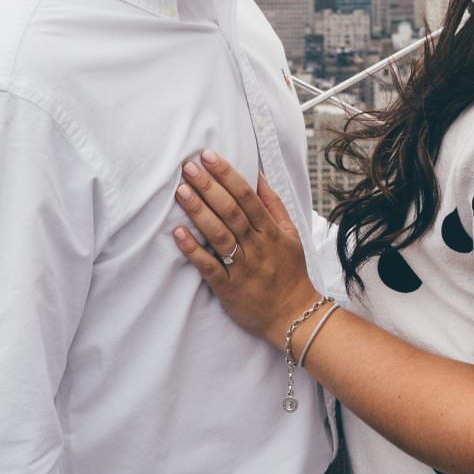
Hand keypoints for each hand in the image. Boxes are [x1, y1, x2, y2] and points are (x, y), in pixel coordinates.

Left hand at [173, 154, 318, 347]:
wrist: (296, 317)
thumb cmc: (291, 272)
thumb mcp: (291, 235)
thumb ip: (274, 205)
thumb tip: (259, 175)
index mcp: (272, 231)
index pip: (247, 197)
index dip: (227, 174)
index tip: (208, 156)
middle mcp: (258, 247)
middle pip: (231, 212)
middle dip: (209, 187)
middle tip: (188, 167)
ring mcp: (244, 268)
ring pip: (219, 235)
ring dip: (199, 212)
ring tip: (181, 192)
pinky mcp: (229, 289)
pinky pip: (210, 267)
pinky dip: (193, 250)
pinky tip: (178, 233)